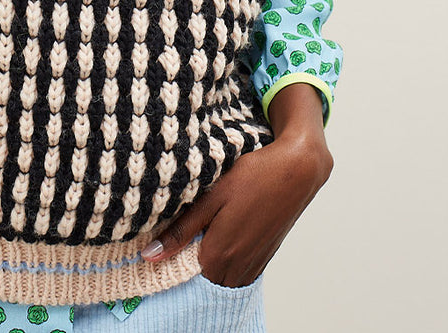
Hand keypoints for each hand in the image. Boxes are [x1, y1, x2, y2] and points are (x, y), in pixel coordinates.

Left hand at [140, 83, 333, 286]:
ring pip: (220, 275)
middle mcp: (238, 268)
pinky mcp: (264, 259)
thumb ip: (181, 231)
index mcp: (220, 255)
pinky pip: (237, 270)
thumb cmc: (253, 177)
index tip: (162, 236)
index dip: (170, 255)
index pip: (181, 273)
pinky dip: (226, 257)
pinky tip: (223, 230)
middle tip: (183, 226)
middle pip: (201, 277)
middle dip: (188, 258)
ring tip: (204, 226)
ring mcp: (254, 266)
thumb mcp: (211, 198)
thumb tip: (150, 256)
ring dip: (209, 258)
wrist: (297, 170)